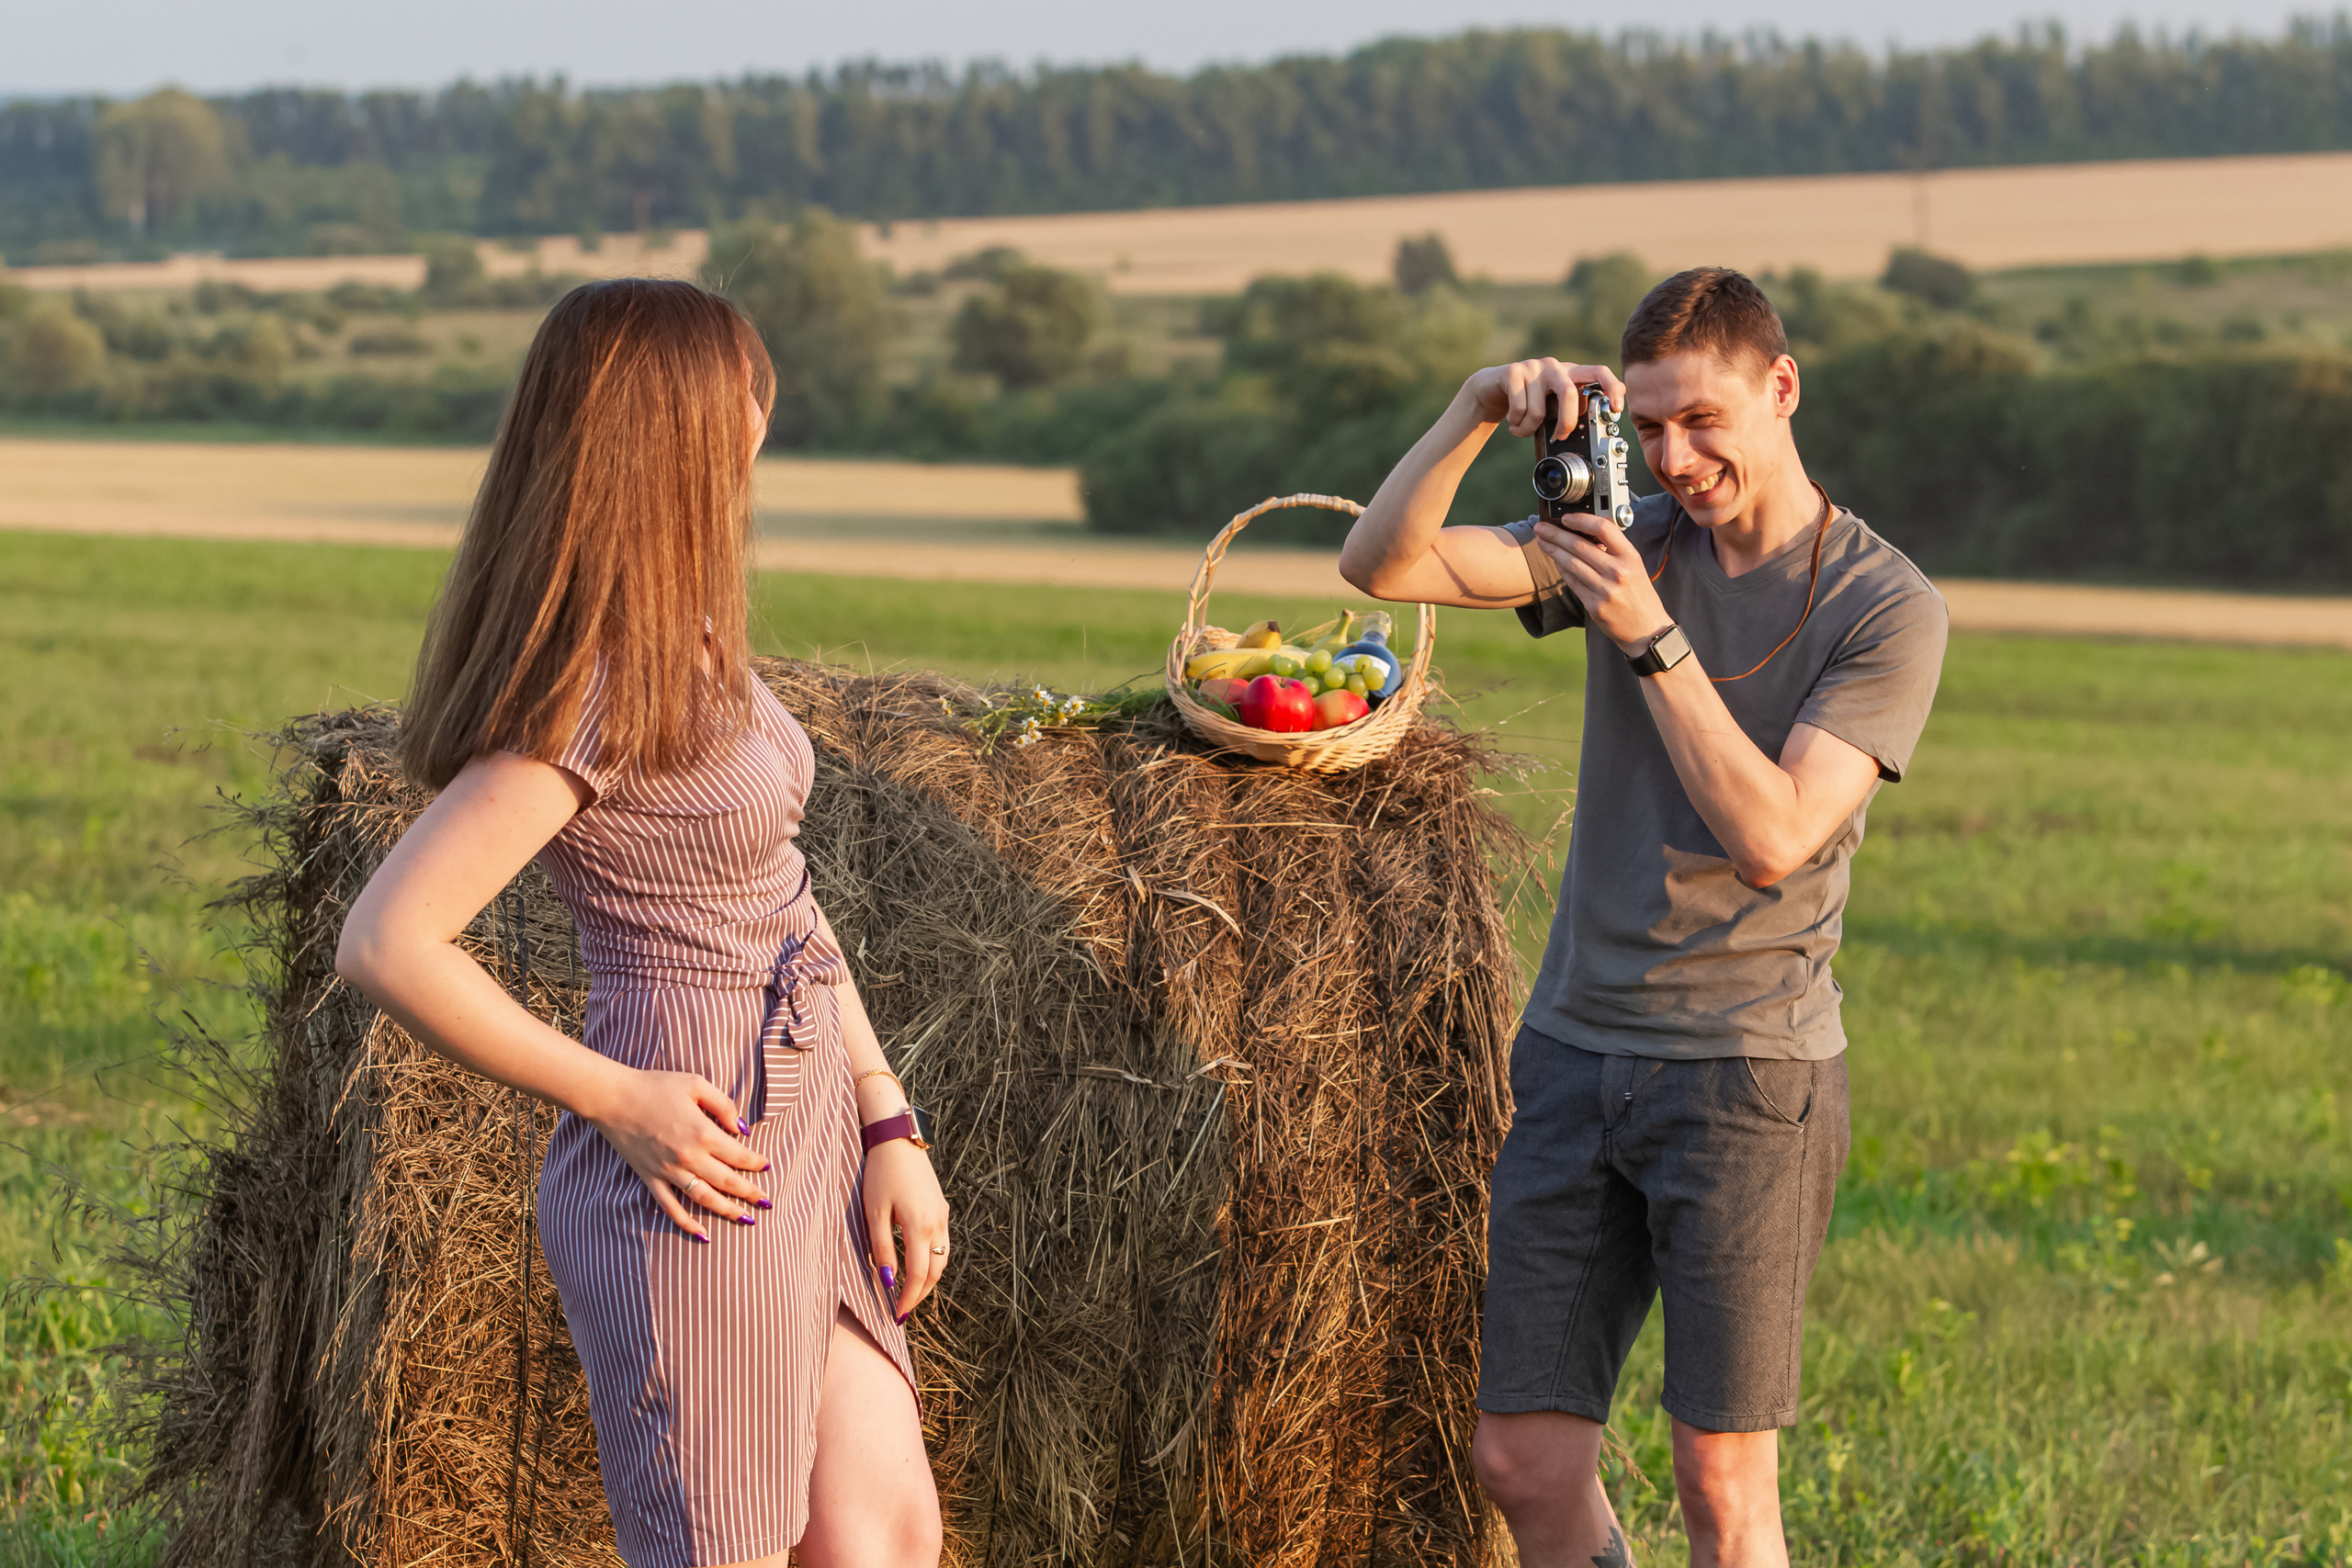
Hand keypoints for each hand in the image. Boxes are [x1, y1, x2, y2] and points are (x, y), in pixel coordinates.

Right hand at [583, 1068, 769, 1239]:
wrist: (614, 1098)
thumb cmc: (656, 1086)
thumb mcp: (696, 1084)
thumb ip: (723, 1105)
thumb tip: (741, 1129)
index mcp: (702, 1133)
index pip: (739, 1156)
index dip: (757, 1164)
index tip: (767, 1167)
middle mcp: (688, 1157)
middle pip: (727, 1182)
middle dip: (750, 1193)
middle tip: (767, 1202)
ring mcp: (668, 1171)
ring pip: (704, 1199)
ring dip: (728, 1211)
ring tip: (746, 1220)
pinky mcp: (650, 1179)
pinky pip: (671, 1207)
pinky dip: (687, 1223)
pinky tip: (703, 1235)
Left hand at [863, 1138, 949, 1322]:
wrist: (898, 1140)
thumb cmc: (881, 1174)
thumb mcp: (874, 1212)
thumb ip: (882, 1248)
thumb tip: (887, 1280)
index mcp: (920, 1225)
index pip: (919, 1274)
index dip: (909, 1299)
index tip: (897, 1316)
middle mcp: (938, 1223)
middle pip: (936, 1271)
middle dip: (921, 1294)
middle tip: (903, 1310)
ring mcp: (943, 1215)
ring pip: (942, 1258)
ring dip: (928, 1279)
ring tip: (909, 1292)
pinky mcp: (942, 1208)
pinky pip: (942, 1243)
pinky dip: (932, 1261)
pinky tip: (917, 1264)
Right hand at [1465, 357, 1628, 437]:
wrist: (1490, 389)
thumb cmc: (1526, 402)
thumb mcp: (1551, 406)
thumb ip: (1568, 411)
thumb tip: (1590, 434)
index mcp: (1569, 373)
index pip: (1599, 372)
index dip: (1612, 388)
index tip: (1617, 409)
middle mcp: (1554, 366)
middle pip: (1570, 394)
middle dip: (1566, 421)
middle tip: (1559, 436)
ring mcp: (1533, 367)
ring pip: (1539, 410)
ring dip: (1528, 429)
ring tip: (1521, 429)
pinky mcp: (1513, 372)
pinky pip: (1519, 408)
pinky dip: (1516, 424)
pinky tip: (1511, 422)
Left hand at [1534, 513, 1674, 654]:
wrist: (1647, 629)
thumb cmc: (1640, 594)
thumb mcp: (1635, 566)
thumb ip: (1614, 550)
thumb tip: (1586, 532)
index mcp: (1630, 557)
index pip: (1603, 528)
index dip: (1581, 520)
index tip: (1566, 518)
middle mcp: (1617, 572)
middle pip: (1579, 546)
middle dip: (1556, 534)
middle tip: (1541, 527)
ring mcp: (1605, 590)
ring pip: (1571, 563)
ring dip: (1553, 551)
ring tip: (1542, 542)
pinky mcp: (1594, 605)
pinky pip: (1572, 582)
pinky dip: (1562, 569)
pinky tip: (1555, 561)